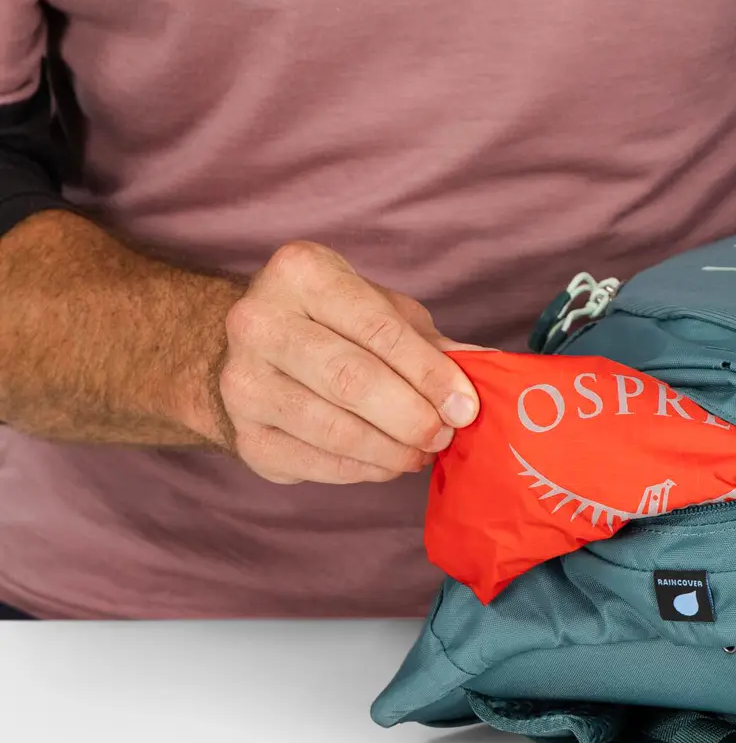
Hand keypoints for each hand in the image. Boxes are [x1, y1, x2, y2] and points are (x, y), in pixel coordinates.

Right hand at [215, 241, 481, 484]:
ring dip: (389, 450)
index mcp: (301, 273)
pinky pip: (313, 463)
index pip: (376, 329)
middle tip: (445, 435)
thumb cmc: (335, 321)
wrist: (255, 347)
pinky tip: (388, 463)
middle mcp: (259, 321)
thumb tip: (488, 368)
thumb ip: (429, 342)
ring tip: (422, 453)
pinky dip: (361, 470)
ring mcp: (241, 380)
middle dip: (410, 416)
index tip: (465, 406)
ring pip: (330, 428)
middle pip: (349, 380)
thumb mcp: (381, 310)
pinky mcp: (243, 434)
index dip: (427, 372)